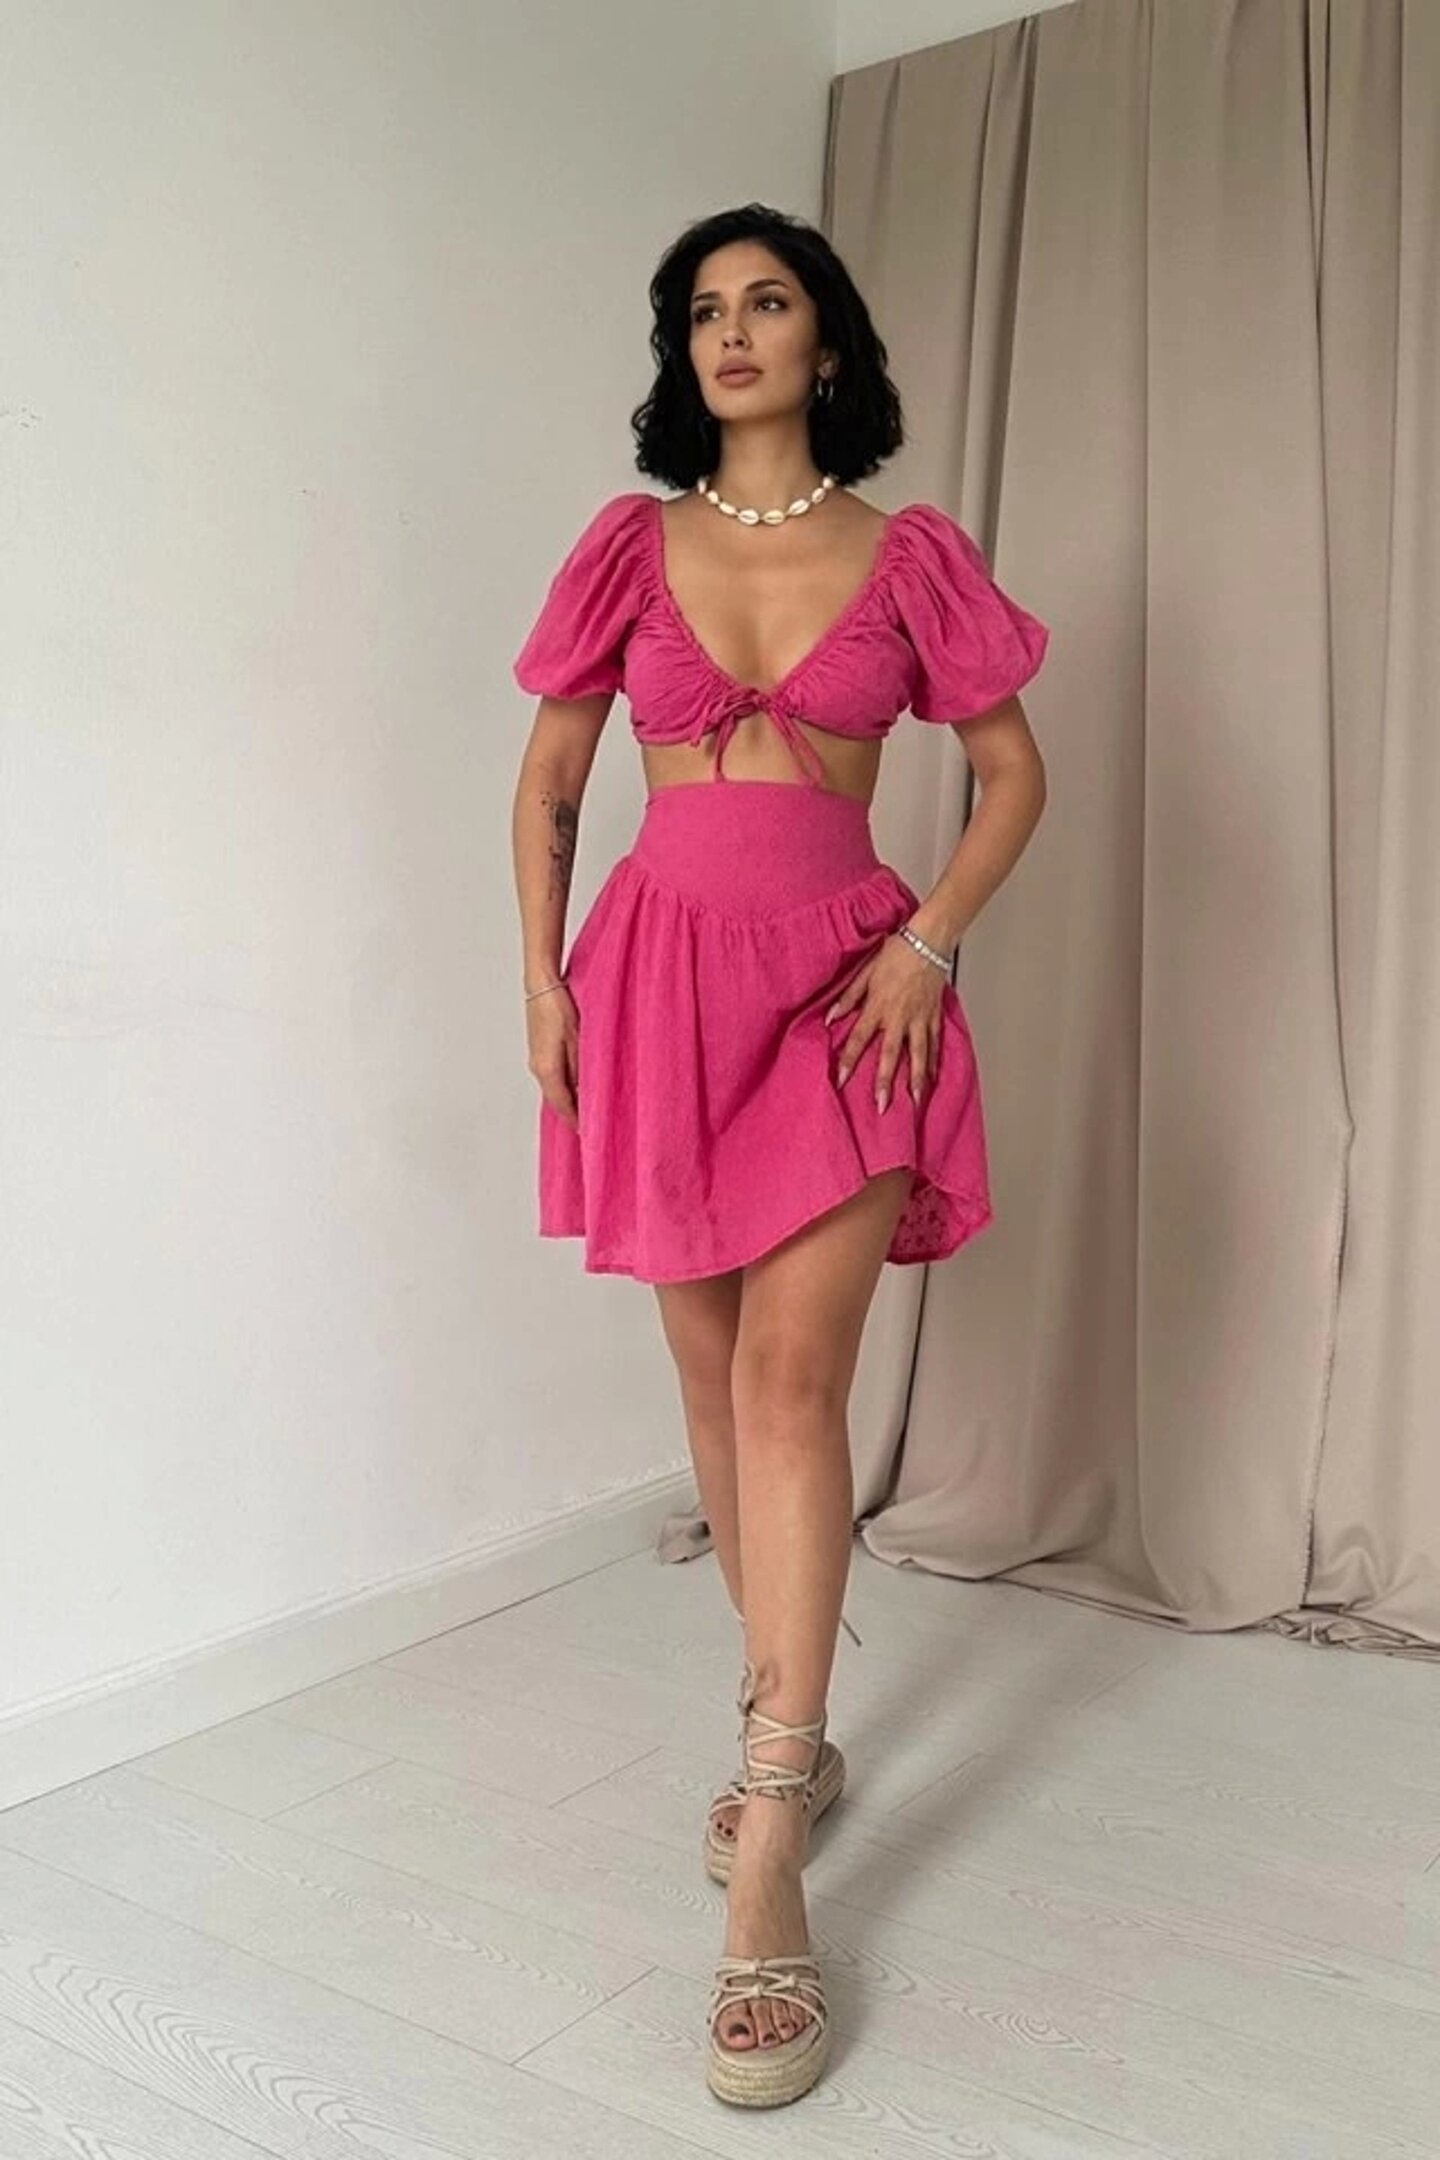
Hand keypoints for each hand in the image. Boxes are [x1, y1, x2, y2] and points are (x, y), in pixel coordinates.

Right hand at [526, 980, 579, 1130]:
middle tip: (592, 1126)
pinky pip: (552, 1077)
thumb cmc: (561, 1007)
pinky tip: (577, 1086)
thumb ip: (582, 1069)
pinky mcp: (538, 1051)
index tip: (589, 1134)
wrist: (542, 985)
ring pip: (554, 1088)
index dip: (576, 1121)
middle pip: (557, 1100)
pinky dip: (564, 1086)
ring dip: (569, 1100)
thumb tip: (588, 1092)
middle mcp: (537, 1069)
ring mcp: (535, 1060)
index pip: (563, 1105)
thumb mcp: (579, 1039)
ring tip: (587, 1110)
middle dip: (573, 1114)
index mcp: (547, 1069)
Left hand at [825, 934, 946, 1110]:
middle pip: (890, 1055)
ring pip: (918, 1055)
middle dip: (885, 1082)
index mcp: (878, 1007)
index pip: (859, 1040)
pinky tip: (933, 1077)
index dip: (848, 1061)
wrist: (928, 940)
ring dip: (916, 1080)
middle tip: (882, 1106)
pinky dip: (934, 1062)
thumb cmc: (896, 953)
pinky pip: (935, 1043)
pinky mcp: (934, 1015)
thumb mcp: (865, 973)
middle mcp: (899, 1017)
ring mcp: (919, 1018)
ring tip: (916, 1101)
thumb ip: (848, 998)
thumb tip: (830, 1018)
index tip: (840, 1081)